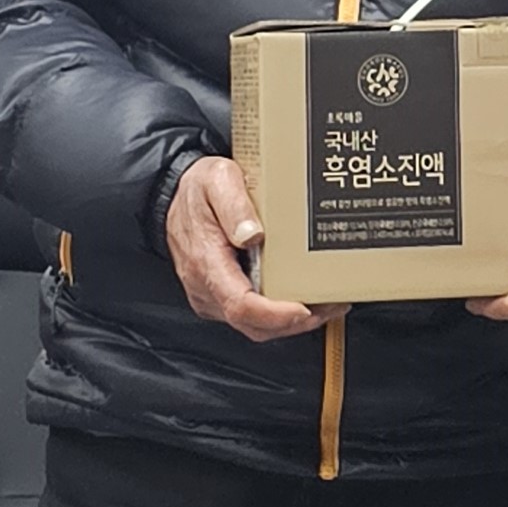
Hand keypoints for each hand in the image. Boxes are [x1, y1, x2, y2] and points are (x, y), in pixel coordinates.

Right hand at [164, 154, 326, 342]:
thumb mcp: (216, 180)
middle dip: (295, 322)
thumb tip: (252, 234)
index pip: (240, 304)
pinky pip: (251, 317)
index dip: (275, 314)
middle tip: (331, 305)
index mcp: (206, 262)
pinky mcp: (221, 296)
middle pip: (253, 324)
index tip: (304, 308)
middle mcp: (207, 286)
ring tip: (327, 305)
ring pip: (255, 326)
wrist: (176, 196)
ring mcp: (213, 295)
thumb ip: (234, 204)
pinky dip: (280, 315)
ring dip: (292, 322)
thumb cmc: (197, 191)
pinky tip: (304, 299)